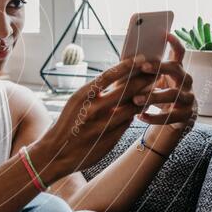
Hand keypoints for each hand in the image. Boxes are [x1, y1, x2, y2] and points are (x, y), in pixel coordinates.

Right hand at [30, 55, 157, 179]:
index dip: (128, 66)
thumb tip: (119, 77)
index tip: (141, 58)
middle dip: (144, 79)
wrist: (55, 153)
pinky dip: (136, 113)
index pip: (110, 76)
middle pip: (126, 90)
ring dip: (145, 97)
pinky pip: (128, 123)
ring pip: (132, 107)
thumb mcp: (76, 103)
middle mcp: (93, 110)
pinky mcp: (110, 140)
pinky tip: (143, 107)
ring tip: (155, 88)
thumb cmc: (67, 123)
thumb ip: (96, 92)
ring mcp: (102, 126)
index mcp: (82, 96)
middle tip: (155, 71)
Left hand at [132, 33, 197, 130]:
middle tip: (143, 67)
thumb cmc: (160, 94)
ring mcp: (188, 98)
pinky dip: (153, 117)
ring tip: (136, 99)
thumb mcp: (155, 82)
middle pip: (176, 70)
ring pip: (173, 94)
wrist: (177, 118)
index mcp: (177, 70)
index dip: (174, 43)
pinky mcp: (186, 115)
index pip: (179, 53)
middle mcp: (186, 81)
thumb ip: (144, 73)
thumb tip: (123, 62)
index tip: (165, 34)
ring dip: (153, 96)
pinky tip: (140, 116)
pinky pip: (170, 116)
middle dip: (160, 67)